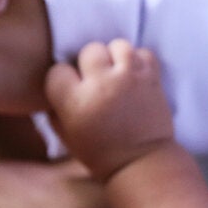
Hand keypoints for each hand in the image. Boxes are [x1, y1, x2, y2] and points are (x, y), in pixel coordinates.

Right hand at [44, 40, 173, 180]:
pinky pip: (142, 52)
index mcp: (75, 102)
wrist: (141, 162)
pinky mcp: (151, 78)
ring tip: (118, 74)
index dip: (64, 79)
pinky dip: (138, 61)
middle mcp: (101, 85)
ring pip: (117, 45)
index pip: (58, 70)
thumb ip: (56, 106)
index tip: (72, 90)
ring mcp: (129, 79)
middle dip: (91, 64)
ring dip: (116, 57)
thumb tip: (57, 79)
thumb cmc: (100, 152)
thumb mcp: (65, 134)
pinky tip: (134, 76)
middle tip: (97, 81)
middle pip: (89, 50)